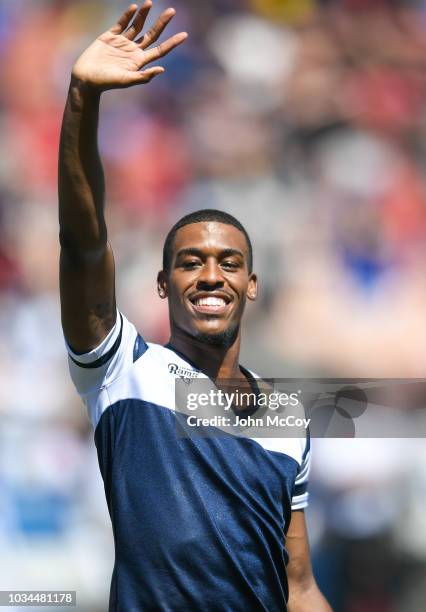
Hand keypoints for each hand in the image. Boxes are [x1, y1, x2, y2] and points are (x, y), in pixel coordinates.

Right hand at [72, 2, 186, 89]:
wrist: (86, 78)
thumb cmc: (106, 83)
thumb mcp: (126, 81)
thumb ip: (143, 76)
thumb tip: (162, 69)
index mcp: (139, 62)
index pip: (160, 50)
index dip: (172, 43)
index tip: (185, 35)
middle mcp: (133, 51)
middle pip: (152, 34)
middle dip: (162, 23)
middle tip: (172, 11)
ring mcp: (122, 43)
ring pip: (137, 25)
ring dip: (144, 14)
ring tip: (150, 2)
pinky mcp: (109, 36)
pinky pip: (121, 23)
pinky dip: (127, 15)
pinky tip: (134, 8)